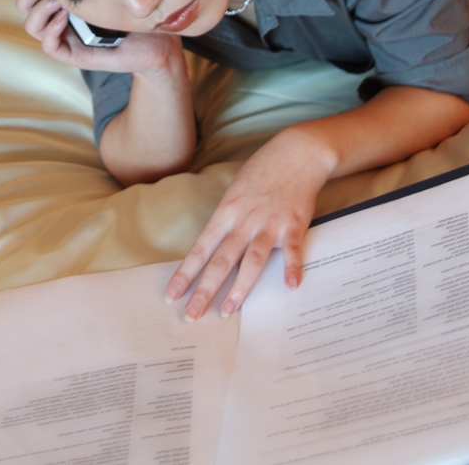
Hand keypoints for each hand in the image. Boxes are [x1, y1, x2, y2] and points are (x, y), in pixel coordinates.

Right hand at [15, 0, 180, 73]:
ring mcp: (68, 37)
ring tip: (57, 1)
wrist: (158, 42)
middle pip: (25, 5)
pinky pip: (50, 47)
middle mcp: (63, 18)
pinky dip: (50, 31)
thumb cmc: (140, 9)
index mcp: (69, 0)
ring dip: (39, 12)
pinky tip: (64, 17)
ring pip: (33, 27)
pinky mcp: (76, 55)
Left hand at [165, 128, 336, 319]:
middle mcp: (245, 220)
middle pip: (221, 260)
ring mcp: (270, 223)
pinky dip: (292, 268)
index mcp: (226, 212)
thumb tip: (213, 249)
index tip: (172, 296)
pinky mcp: (295, 223)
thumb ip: (227, 221)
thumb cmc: (262, 172)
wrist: (296, 152)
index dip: (185, 274)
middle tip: (192, 315)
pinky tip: (290, 286)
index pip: (200, 249)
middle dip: (205, 290)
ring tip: (228, 310)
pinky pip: (293, 249)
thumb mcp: (235, 192)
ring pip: (252, 260)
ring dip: (240, 287)